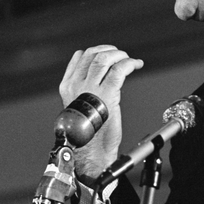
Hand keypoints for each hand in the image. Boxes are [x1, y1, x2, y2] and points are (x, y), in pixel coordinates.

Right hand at [59, 44, 143, 184]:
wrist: (91, 152)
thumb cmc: (89, 131)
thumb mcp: (79, 104)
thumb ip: (84, 86)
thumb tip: (98, 68)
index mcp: (67, 86)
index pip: (81, 56)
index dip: (98, 50)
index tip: (110, 54)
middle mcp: (76, 85)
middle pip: (94, 54)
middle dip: (111, 51)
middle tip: (122, 56)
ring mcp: (90, 89)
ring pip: (105, 59)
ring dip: (121, 55)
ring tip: (129, 60)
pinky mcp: (107, 95)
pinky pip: (119, 70)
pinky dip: (130, 63)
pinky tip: (136, 65)